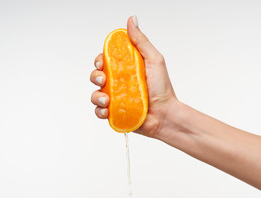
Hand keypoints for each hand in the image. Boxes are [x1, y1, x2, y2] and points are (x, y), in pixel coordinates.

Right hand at [90, 16, 177, 136]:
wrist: (165, 114)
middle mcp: (119, 83)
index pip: (106, 61)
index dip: (100, 60)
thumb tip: (132, 20)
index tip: (102, 62)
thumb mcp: (154, 60)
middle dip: (95, 76)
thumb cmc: (162, 88)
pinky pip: (100, 111)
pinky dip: (100, 111)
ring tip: (107, 100)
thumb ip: (141, 41)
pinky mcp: (115, 113)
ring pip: (95, 94)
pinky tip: (107, 110)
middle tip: (104, 80)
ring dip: (96, 96)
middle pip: (97, 76)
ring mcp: (116, 99)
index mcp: (126, 69)